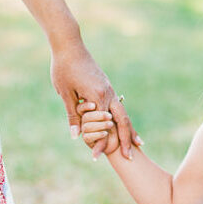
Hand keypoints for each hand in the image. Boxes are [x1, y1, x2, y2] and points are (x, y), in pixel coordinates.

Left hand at [50, 41, 140, 158]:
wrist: (70, 46)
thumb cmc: (64, 68)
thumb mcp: (65, 93)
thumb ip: (73, 115)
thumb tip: (76, 136)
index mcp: (97, 97)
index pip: (103, 126)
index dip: (100, 143)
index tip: (96, 157)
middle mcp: (108, 94)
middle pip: (122, 121)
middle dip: (127, 140)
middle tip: (131, 157)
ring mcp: (110, 90)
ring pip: (124, 114)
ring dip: (130, 130)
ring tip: (139, 144)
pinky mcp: (107, 87)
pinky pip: (119, 107)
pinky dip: (124, 118)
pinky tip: (125, 125)